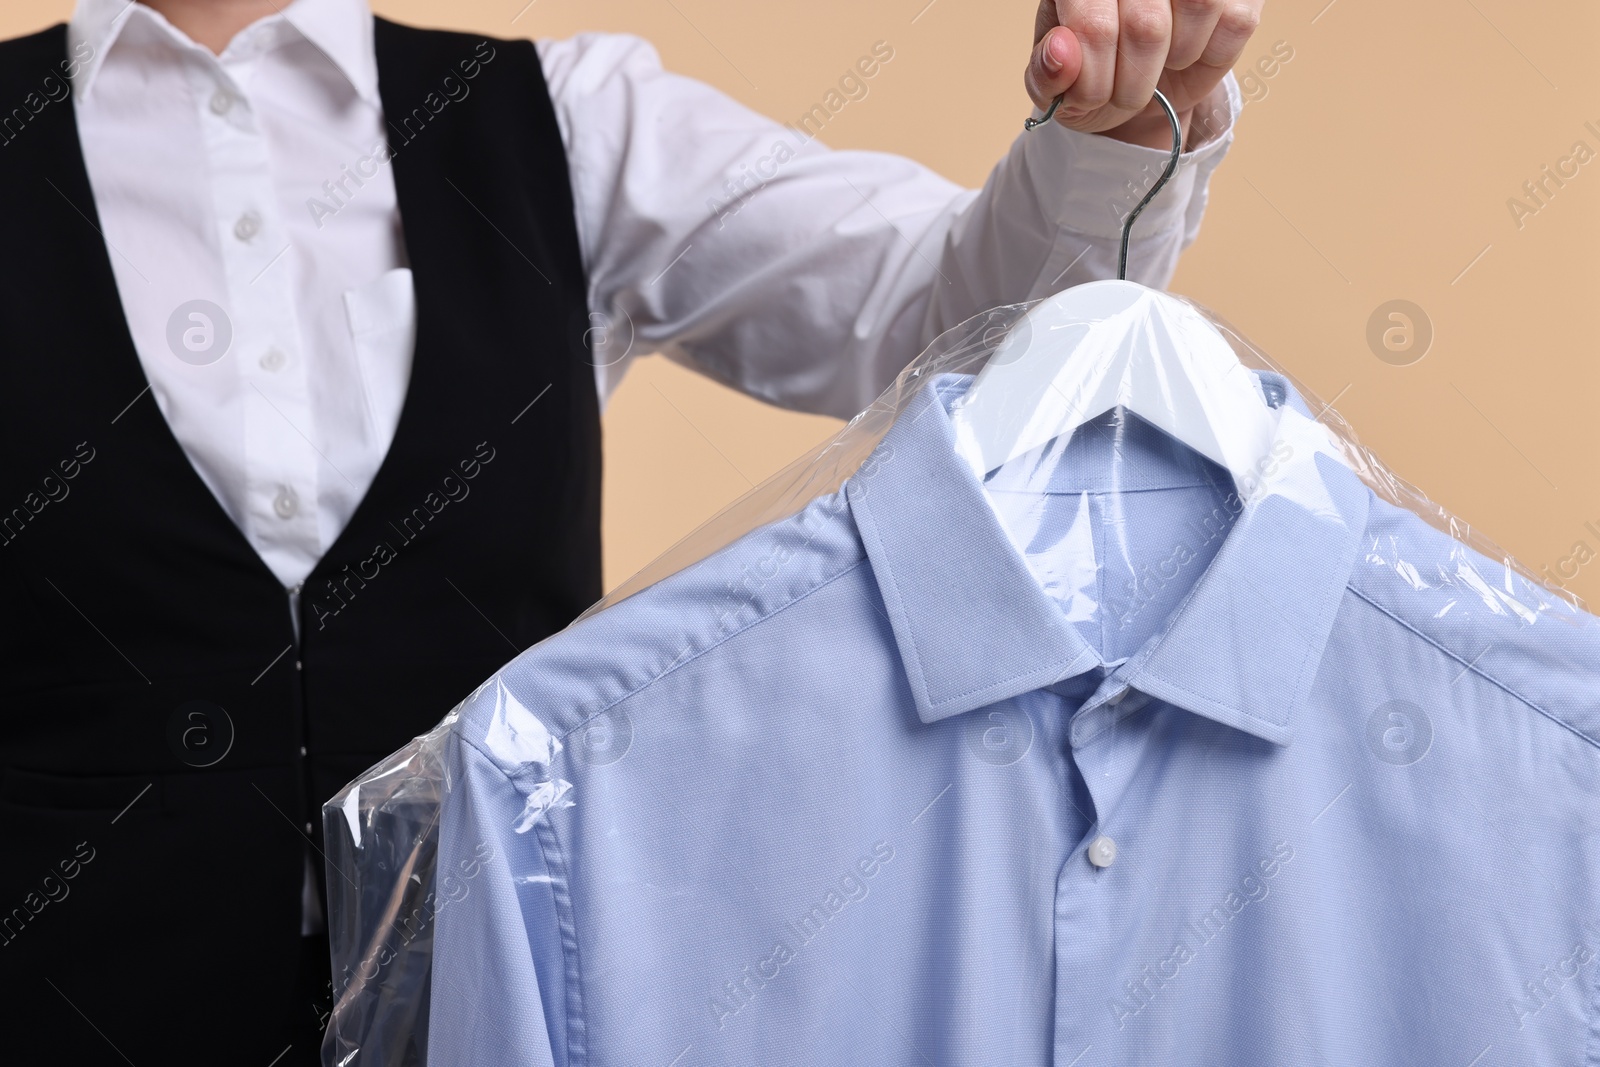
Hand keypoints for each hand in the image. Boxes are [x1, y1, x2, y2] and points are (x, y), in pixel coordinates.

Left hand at [1025, 1, 1263, 148]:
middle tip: (1127, 92)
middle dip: (1135, 81)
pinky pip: (1236, 21)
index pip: (1093, 26)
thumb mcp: (1055, 87)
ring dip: (1177, 59)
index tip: (1091, 96)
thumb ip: (1047, 73)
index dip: (1094, 77)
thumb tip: (1062, 52)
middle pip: (1147, 24)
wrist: (1133, 86)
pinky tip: (1192, 52)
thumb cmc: (1091, 76)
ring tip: (1161, 64)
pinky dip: (1213, 54)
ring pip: (1199, 6)